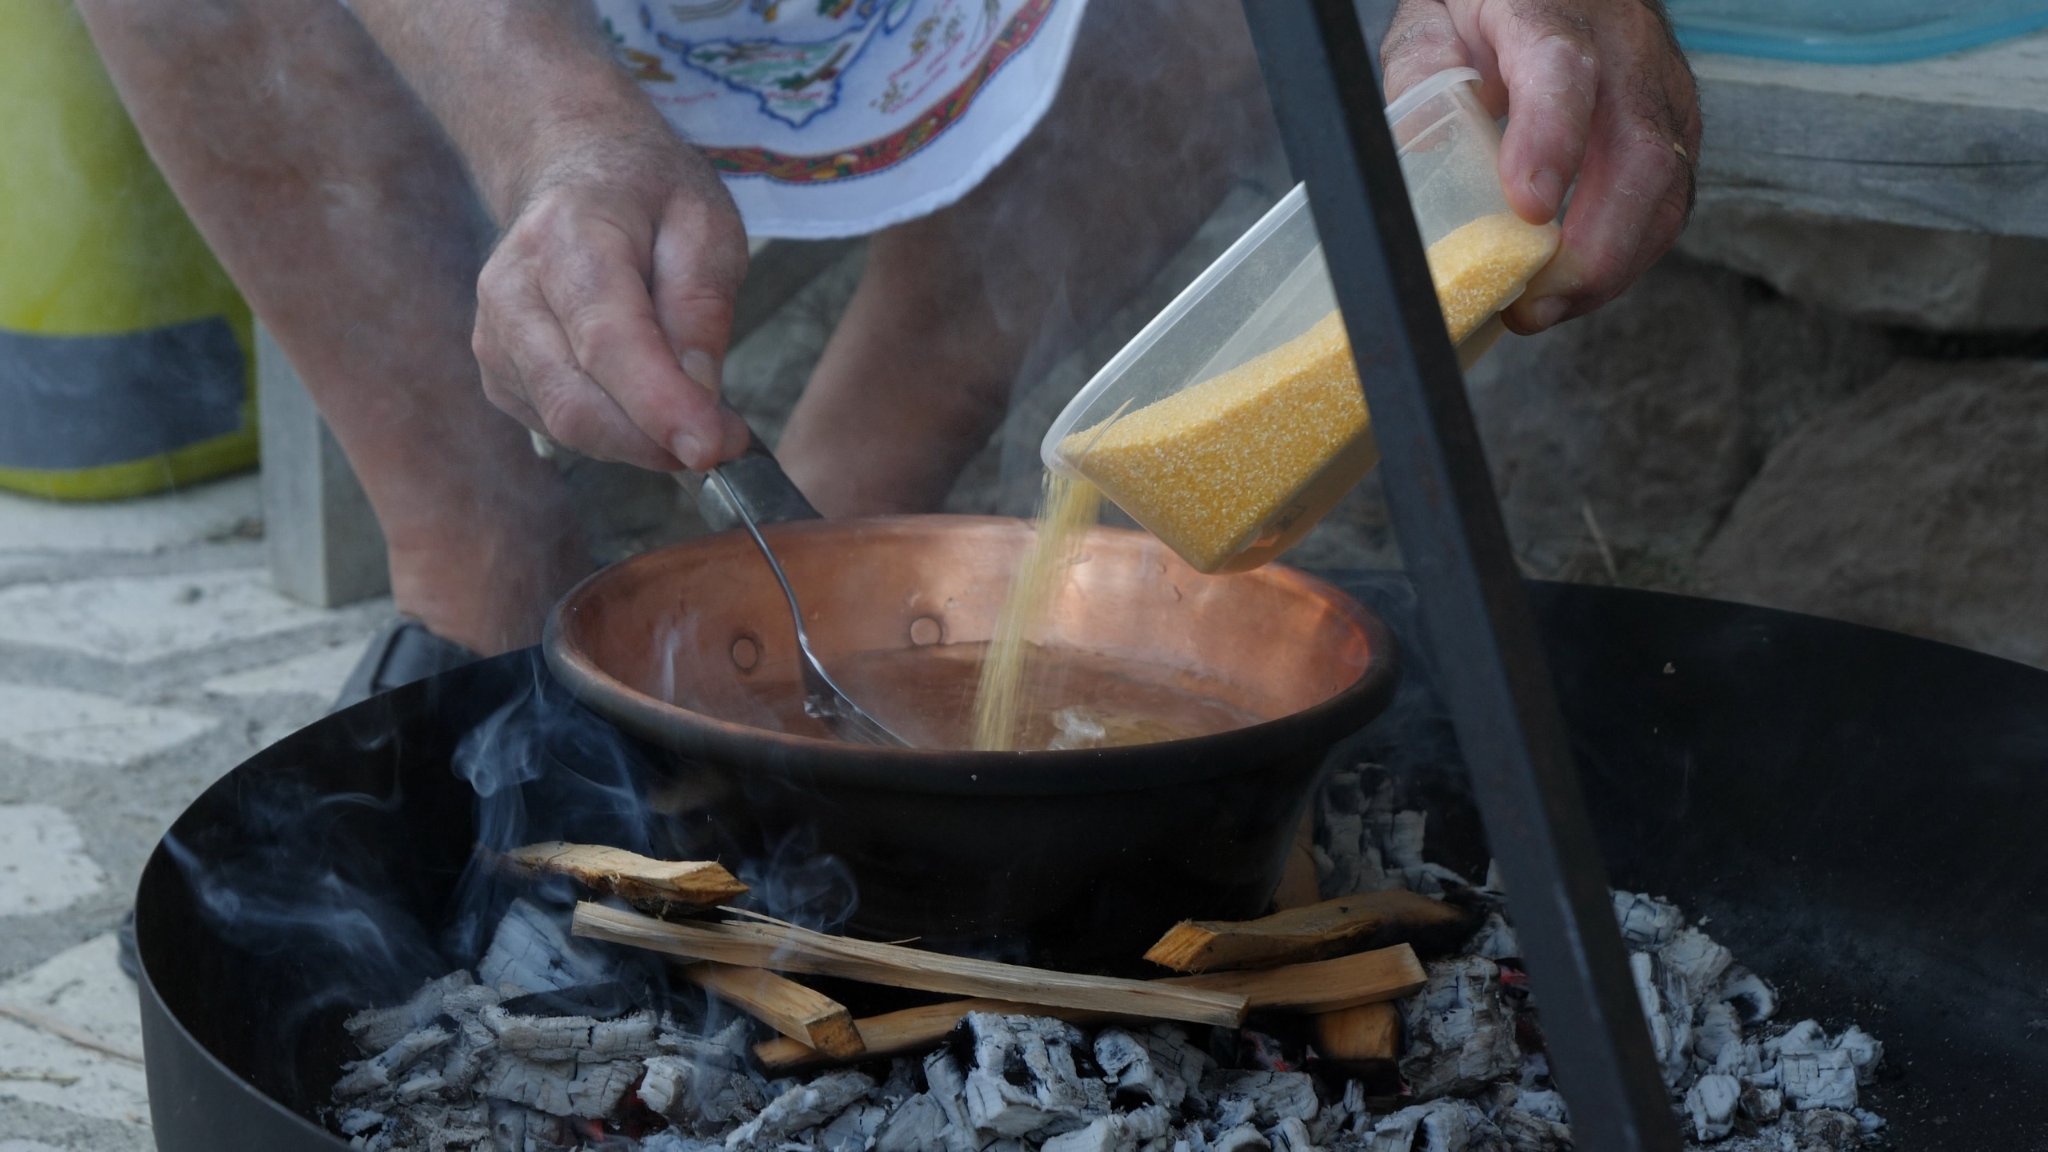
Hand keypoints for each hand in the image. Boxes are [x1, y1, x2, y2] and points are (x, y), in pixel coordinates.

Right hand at [472, 122, 753, 471]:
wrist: (574, 172)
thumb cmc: (647, 198)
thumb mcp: (705, 225)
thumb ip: (701, 306)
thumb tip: (699, 396)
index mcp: (566, 235)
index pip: (608, 339)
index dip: (659, 404)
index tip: (712, 447)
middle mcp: (512, 288)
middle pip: (574, 400)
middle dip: (656, 440)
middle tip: (726, 440)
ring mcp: (494, 334)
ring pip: (565, 424)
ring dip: (639, 441)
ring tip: (695, 413)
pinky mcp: (497, 371)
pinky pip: (557, 428)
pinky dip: (613, 434)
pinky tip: (646, 401)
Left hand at [1383, 0, 1700, 332]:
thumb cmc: (1495, 6)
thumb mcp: (1438, 18)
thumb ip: (1421, 69)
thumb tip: (1418, 145)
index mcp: (1553, 16)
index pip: (1563, 73)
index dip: (1550, 141)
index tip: (1526, 209)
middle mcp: (1625, 54)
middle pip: (1639, 153)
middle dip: (1594, 248)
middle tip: (1535, 303)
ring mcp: (1662, 96)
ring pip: (1667, 190)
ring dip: (1611, 267)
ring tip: (1547, 308)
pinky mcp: (1678, 133)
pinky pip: (1667, 206)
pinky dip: (1627, 258)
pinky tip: (1577, 286)